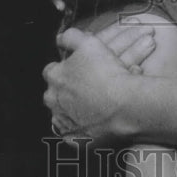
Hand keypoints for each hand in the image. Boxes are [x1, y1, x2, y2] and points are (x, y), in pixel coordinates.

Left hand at [44, 25, 152, 141]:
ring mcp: (63, 121)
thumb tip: (61, 37)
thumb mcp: (90, 43)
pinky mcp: (74, 139)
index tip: (78, 71)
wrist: (125, 104)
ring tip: (92, 106)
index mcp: (54, 77)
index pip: (51, 71)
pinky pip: (72, 134)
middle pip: (54, 94)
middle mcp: (53, 100)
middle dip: (65, 92)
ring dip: (72, 111)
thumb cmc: (108, 72)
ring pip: (62, 115)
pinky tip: (93, 123)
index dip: (65, 70)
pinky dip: (81, 129)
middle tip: (86, 89)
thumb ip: (71, 37)